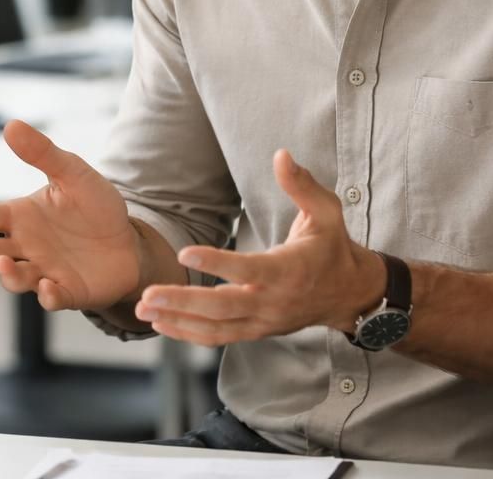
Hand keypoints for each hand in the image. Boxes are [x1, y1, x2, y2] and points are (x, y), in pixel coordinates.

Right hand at [0, 120, 139, 310]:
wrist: (129, 241)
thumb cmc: (94, 206)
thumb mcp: (72, 173)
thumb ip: (42, 153)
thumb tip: (10, 125)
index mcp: (21, 217)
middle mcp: (26, 247)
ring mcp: (44, 271)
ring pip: (17, 277)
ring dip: (8, 275)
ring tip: (4, 266)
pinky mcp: (68, 291)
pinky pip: (53, 297)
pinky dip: (47, 295)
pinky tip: (47, 287)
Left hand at [133, 149, 384, 346]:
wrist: (351, 294)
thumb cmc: (332, 247)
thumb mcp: (327, 212)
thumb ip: (302, 185)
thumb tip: (282, 154)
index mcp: (288, 271)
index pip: (247, 270)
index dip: (216, 262)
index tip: (183, 250)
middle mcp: (273, 302)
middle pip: (223, 307)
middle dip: (182, 302)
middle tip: (147, 294)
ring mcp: (264, 321)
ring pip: (216, 327)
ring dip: (177, 321)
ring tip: (142, 311)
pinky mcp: (257, 331)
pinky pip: (219, 337)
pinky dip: (189, 334)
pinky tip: (161, 324)